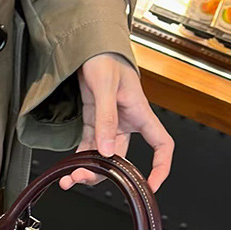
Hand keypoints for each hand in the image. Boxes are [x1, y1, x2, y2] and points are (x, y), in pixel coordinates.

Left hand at [58, 53, 173, 192]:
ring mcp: (110, 123)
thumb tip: (107, 150)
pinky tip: (68, 167)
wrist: (87, 45)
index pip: (162, 145)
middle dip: (104, 174)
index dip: (161, 167)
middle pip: (122, 159)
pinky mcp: (94, 121)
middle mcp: (127, 122)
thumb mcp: (106, 87)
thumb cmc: (104, 57)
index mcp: (141, 113)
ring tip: (69, 178)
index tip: (151, 185)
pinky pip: (89, 146)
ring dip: (88, 169)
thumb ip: (106, 119)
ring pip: (103, 156)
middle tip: (81, 178)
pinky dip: (79, 158)